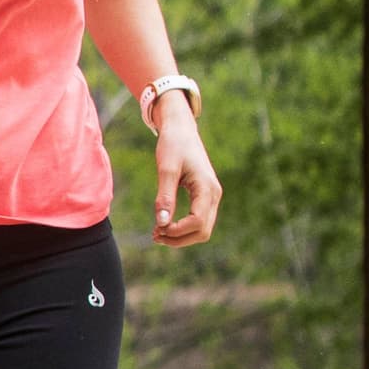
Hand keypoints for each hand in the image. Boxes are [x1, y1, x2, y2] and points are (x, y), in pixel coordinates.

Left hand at [150, 104, 221, 247]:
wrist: (181, 129)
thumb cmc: (173, 145)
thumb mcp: (166, 169)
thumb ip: (164, 196)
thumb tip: (161, 223)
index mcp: (207, 188)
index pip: (198, 222)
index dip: (177, 232)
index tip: (156, 229)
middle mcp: (214, 195)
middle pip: (203, 231)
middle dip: (179, 238)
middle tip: (154, 235)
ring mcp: (211, 196)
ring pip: (202, 229)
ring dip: (181, 236)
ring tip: (157, 233)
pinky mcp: (204, 196)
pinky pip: (199, 220)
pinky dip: (183, 228)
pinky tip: (164, 225)